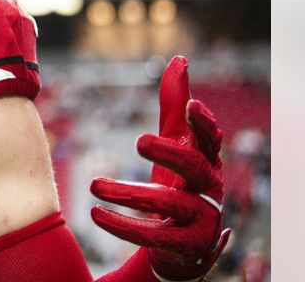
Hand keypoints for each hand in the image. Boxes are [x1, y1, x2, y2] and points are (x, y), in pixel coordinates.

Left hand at [90, 56, 230, 280]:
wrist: (184, 243)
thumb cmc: (180, 183)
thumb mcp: (176, 143)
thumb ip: (174, 106)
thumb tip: (179, 59)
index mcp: (207, 162)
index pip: (212, 140)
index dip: (205, 124)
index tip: (192, 105)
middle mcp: (209, 189)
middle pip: (196, 168)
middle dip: (169, 153)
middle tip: (139, 141)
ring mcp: (202, 219)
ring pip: (169, 204)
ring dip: (128, 193)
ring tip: (93, 185)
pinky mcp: (185, 245)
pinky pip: (154, 235)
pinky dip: (122, 225)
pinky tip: (95, 214)